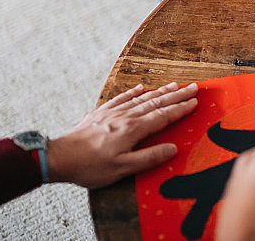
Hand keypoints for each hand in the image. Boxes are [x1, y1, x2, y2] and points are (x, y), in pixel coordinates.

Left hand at [46, 82, 197, 188]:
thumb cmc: (90, 167)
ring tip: (174, 84)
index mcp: (132, 130)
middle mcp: (125, 117)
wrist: (60, 158)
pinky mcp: (100, 113)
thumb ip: (149, 158)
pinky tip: (140, 88)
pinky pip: (121, 98)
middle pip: (156, 103)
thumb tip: (173, 149)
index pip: (162, 116)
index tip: (194, 101)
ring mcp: (112, 113)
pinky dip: (133, 92)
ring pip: (141, 98)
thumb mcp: (122, 169)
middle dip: (176, 95)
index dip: (180, 109)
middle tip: (193, 87)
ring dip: (160, 91)